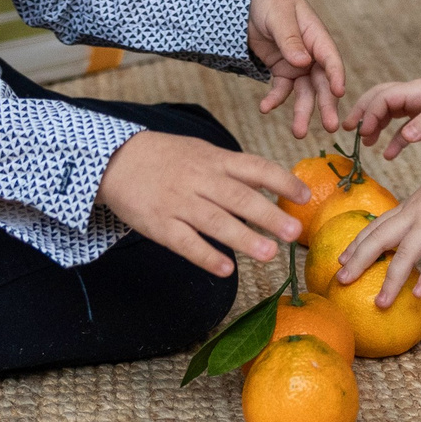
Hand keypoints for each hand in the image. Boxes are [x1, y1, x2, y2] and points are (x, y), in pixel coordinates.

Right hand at [96, 129, 308, 276]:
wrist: (115, 160)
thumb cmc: (168, 158)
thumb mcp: (202, 152)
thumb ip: (233, 169)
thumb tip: (272, 185)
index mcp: (215, 160)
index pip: (255, 168)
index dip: (282, 182)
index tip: (305, 196)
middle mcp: (200, 180)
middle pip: (239, 198)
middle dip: (269, 216)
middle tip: (295, 233)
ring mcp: (178, 203)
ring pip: (215, 222)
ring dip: (244, 239)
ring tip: (270, 254)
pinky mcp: (159, 225)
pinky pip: (185, 242)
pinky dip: (206, 256)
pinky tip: (227, 269)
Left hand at [247, 0, 344, 136]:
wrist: (247, 1)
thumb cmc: (270, 1)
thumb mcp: (279, 16)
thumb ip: (290, 39)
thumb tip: (303, 62)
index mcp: (316, 36)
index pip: (330, 59)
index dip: (336, 76)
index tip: (339, 93)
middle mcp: (311, 54)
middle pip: (322, 83)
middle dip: (326, 105)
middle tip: (330, 127)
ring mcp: (297, 64)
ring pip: (305, 92)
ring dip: (302, 112)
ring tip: (298, 133)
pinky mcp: (282, 70)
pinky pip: (281, 89)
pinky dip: (274, 100)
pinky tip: (265, 108)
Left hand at [335, 154, 420, 305]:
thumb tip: (420, 231)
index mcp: (410, 205)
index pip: (376, 225)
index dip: (357, 243)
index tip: (341, 259)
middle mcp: (415, 213)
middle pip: (379, 239)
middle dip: (358, 261)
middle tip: (341, 281)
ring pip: (404, 254)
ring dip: (391, 281)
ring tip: (380, 303)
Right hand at [351, 74, 420, 159]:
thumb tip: (404, 136)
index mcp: (418, 89)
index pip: (384, 97)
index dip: (370, 112)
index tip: (362, 131)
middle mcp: (416, 96)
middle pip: (380, 99)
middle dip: (363, 112)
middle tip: (348, 129)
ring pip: (390, 113)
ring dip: (376, 125)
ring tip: (366, 143)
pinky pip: (405, 129)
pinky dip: (395, 140)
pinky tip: (388, 155)